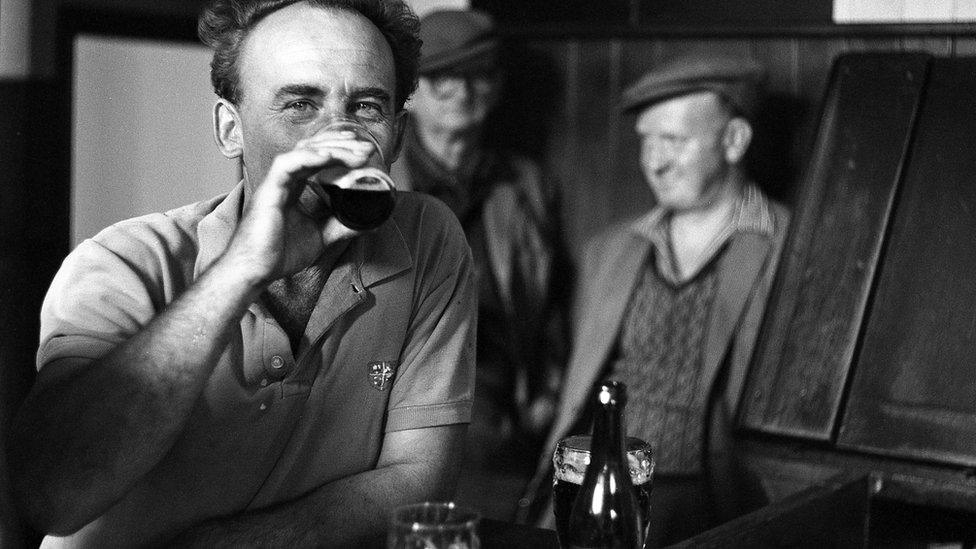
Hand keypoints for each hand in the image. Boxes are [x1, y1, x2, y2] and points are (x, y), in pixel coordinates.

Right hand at [223, 129, 376, 282]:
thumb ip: (340, 225)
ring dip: (332, 147)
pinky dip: (309, 156)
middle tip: (366, 148)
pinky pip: (288, 164)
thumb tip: (367, 222)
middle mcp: (284, 180)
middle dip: (341, 144)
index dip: (339, 149)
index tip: (362, 150)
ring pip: (303, 150)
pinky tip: (328, 156)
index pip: (317, 157)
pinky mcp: (268, 190)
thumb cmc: (278, 255)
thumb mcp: (320, 236)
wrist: (255, 271)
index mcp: (293, 187)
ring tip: (356, 151)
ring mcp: (275, 183)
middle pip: (313, 148)